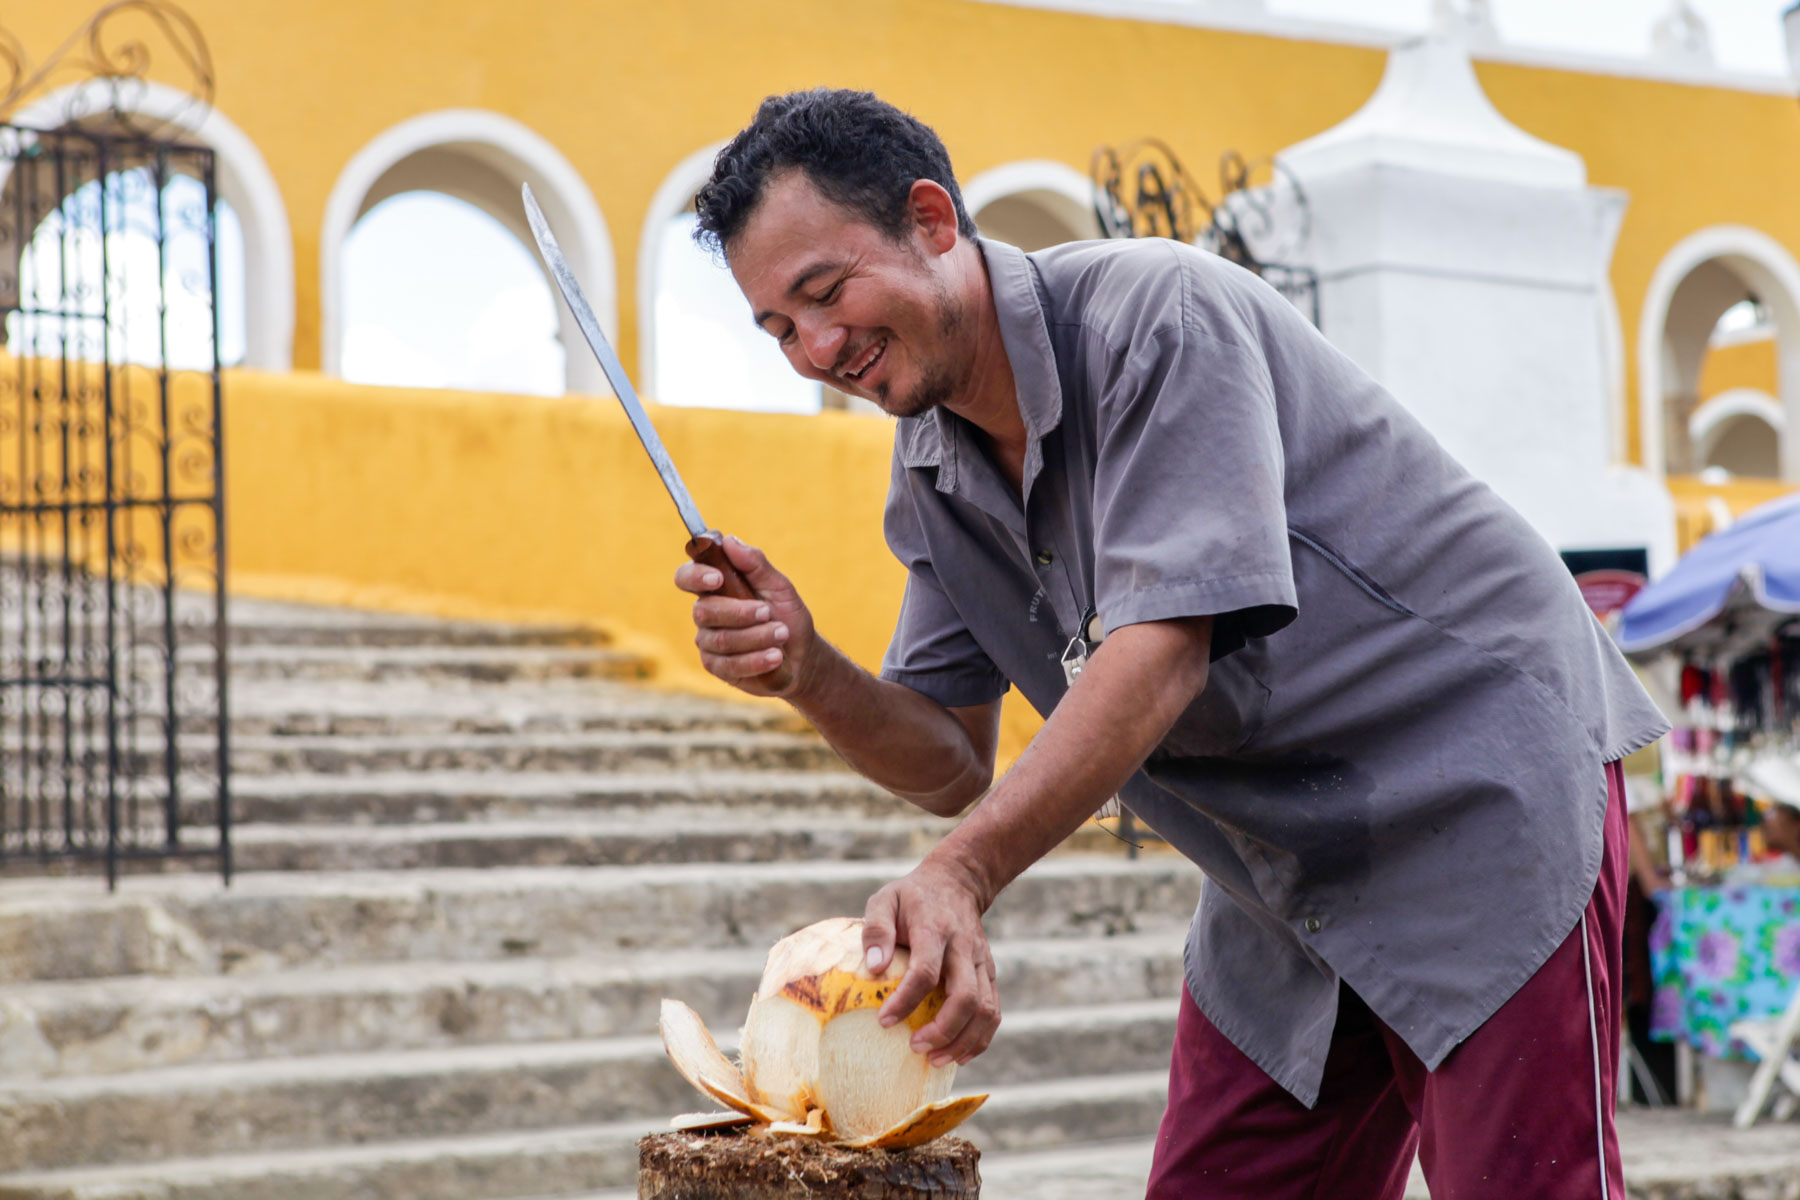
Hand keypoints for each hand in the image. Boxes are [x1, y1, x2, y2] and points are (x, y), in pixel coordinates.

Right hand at [673, 536, 814, 697]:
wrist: (802, 655)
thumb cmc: (787, 615)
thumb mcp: (779, 587)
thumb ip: (756, 564)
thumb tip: (729, 541)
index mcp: (716, 588)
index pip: (687, 576)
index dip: (695, 575)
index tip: (718, 578)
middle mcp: (706, 613)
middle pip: (704, 610)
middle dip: (739, 612)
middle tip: (768, 612)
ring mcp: (708, 641)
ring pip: (720, 639)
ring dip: (755, 636)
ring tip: (782, 634)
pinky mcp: (717, 667)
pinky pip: (729, 665)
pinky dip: (755, 660)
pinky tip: (775, 657)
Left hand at [862, 859, 1000, 1067]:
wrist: (958, 882)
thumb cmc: (912, 896)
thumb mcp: (885, 899)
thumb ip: (876, 930)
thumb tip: (874, 968)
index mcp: (935, 929)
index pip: (926, 972)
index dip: (906, 1001)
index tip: (884, 1021)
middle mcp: (964, 948)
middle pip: (965, 998)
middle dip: (942, 1030)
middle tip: (914, 1048)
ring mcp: (980, 962)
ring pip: (985, 1010)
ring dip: (963, 1041)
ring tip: (934, 1059)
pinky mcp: (989, 973)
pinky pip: (993, 1011)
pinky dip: (980, 1039)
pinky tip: (958, 1056)